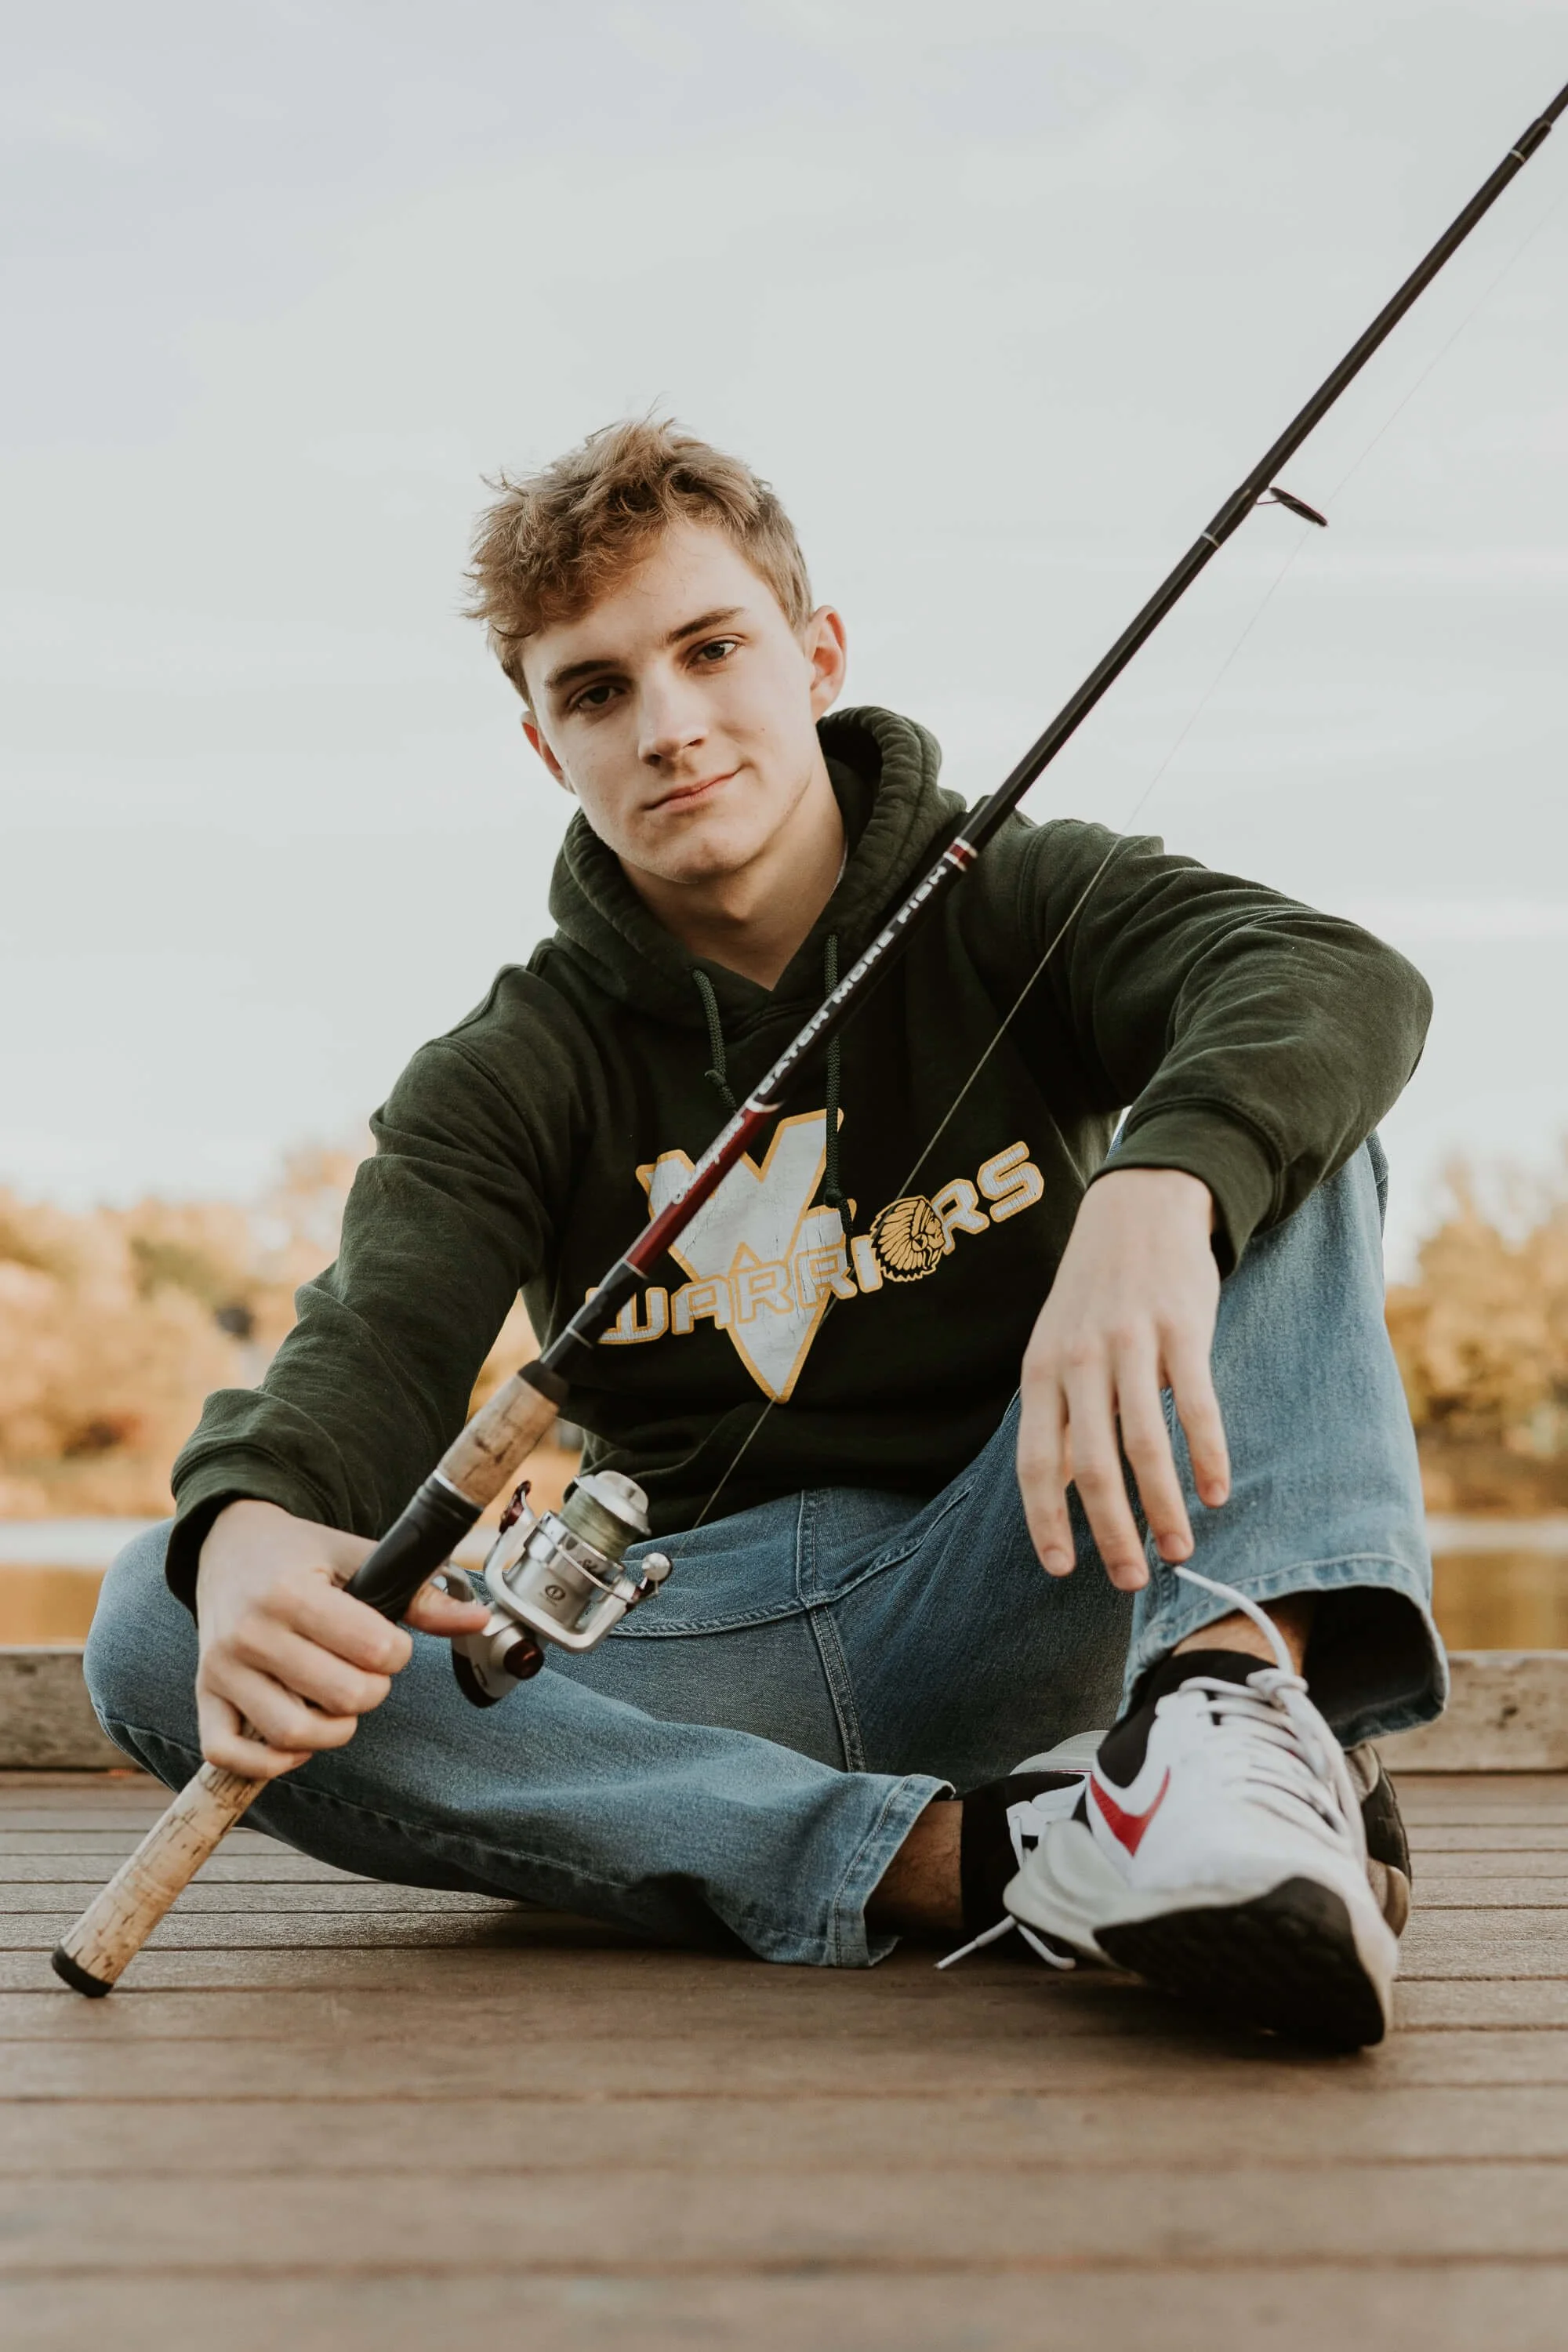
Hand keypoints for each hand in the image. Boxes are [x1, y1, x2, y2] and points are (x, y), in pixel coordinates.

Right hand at [193, 1499, 488, 1777]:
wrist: (229, 1545)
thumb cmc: (300, 1554)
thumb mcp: (358, 1556)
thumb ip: (419, 1593)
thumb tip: (478, 1619)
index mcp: (290, 1593)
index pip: (374, 1650)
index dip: (398, 1652)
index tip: (389, 1640)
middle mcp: (250, 1634)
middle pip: (343, 1698)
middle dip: (373, 1690)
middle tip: (367, 1671)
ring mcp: (221, 1670)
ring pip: (293, 1735)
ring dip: (334, 1731)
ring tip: (338, 1701)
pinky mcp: (204, 1697)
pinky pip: (230, 1755)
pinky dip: (271, 1762)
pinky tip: (297, 1740)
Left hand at [1017, 1168, 1229, 1590]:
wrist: (1137, 1207)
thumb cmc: (1095, 1293)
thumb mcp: (1058, 1347)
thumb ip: (1063, 1414)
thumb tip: (1067, 1490)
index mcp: (1041, 1371)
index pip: (1036, 1462)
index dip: (1046, 1519)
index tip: (1063, 1568)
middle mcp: (1078, 1360)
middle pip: (1092, 1465)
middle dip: (1111, 1531)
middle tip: (1131, 1580)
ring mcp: (1130, 1343)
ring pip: (1144, 1444)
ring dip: (1164, 1506)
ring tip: (1181, 1550)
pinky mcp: (1182, 1328)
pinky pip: (1197, 1405)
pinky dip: (1208, 1455)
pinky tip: (1217, 1493)